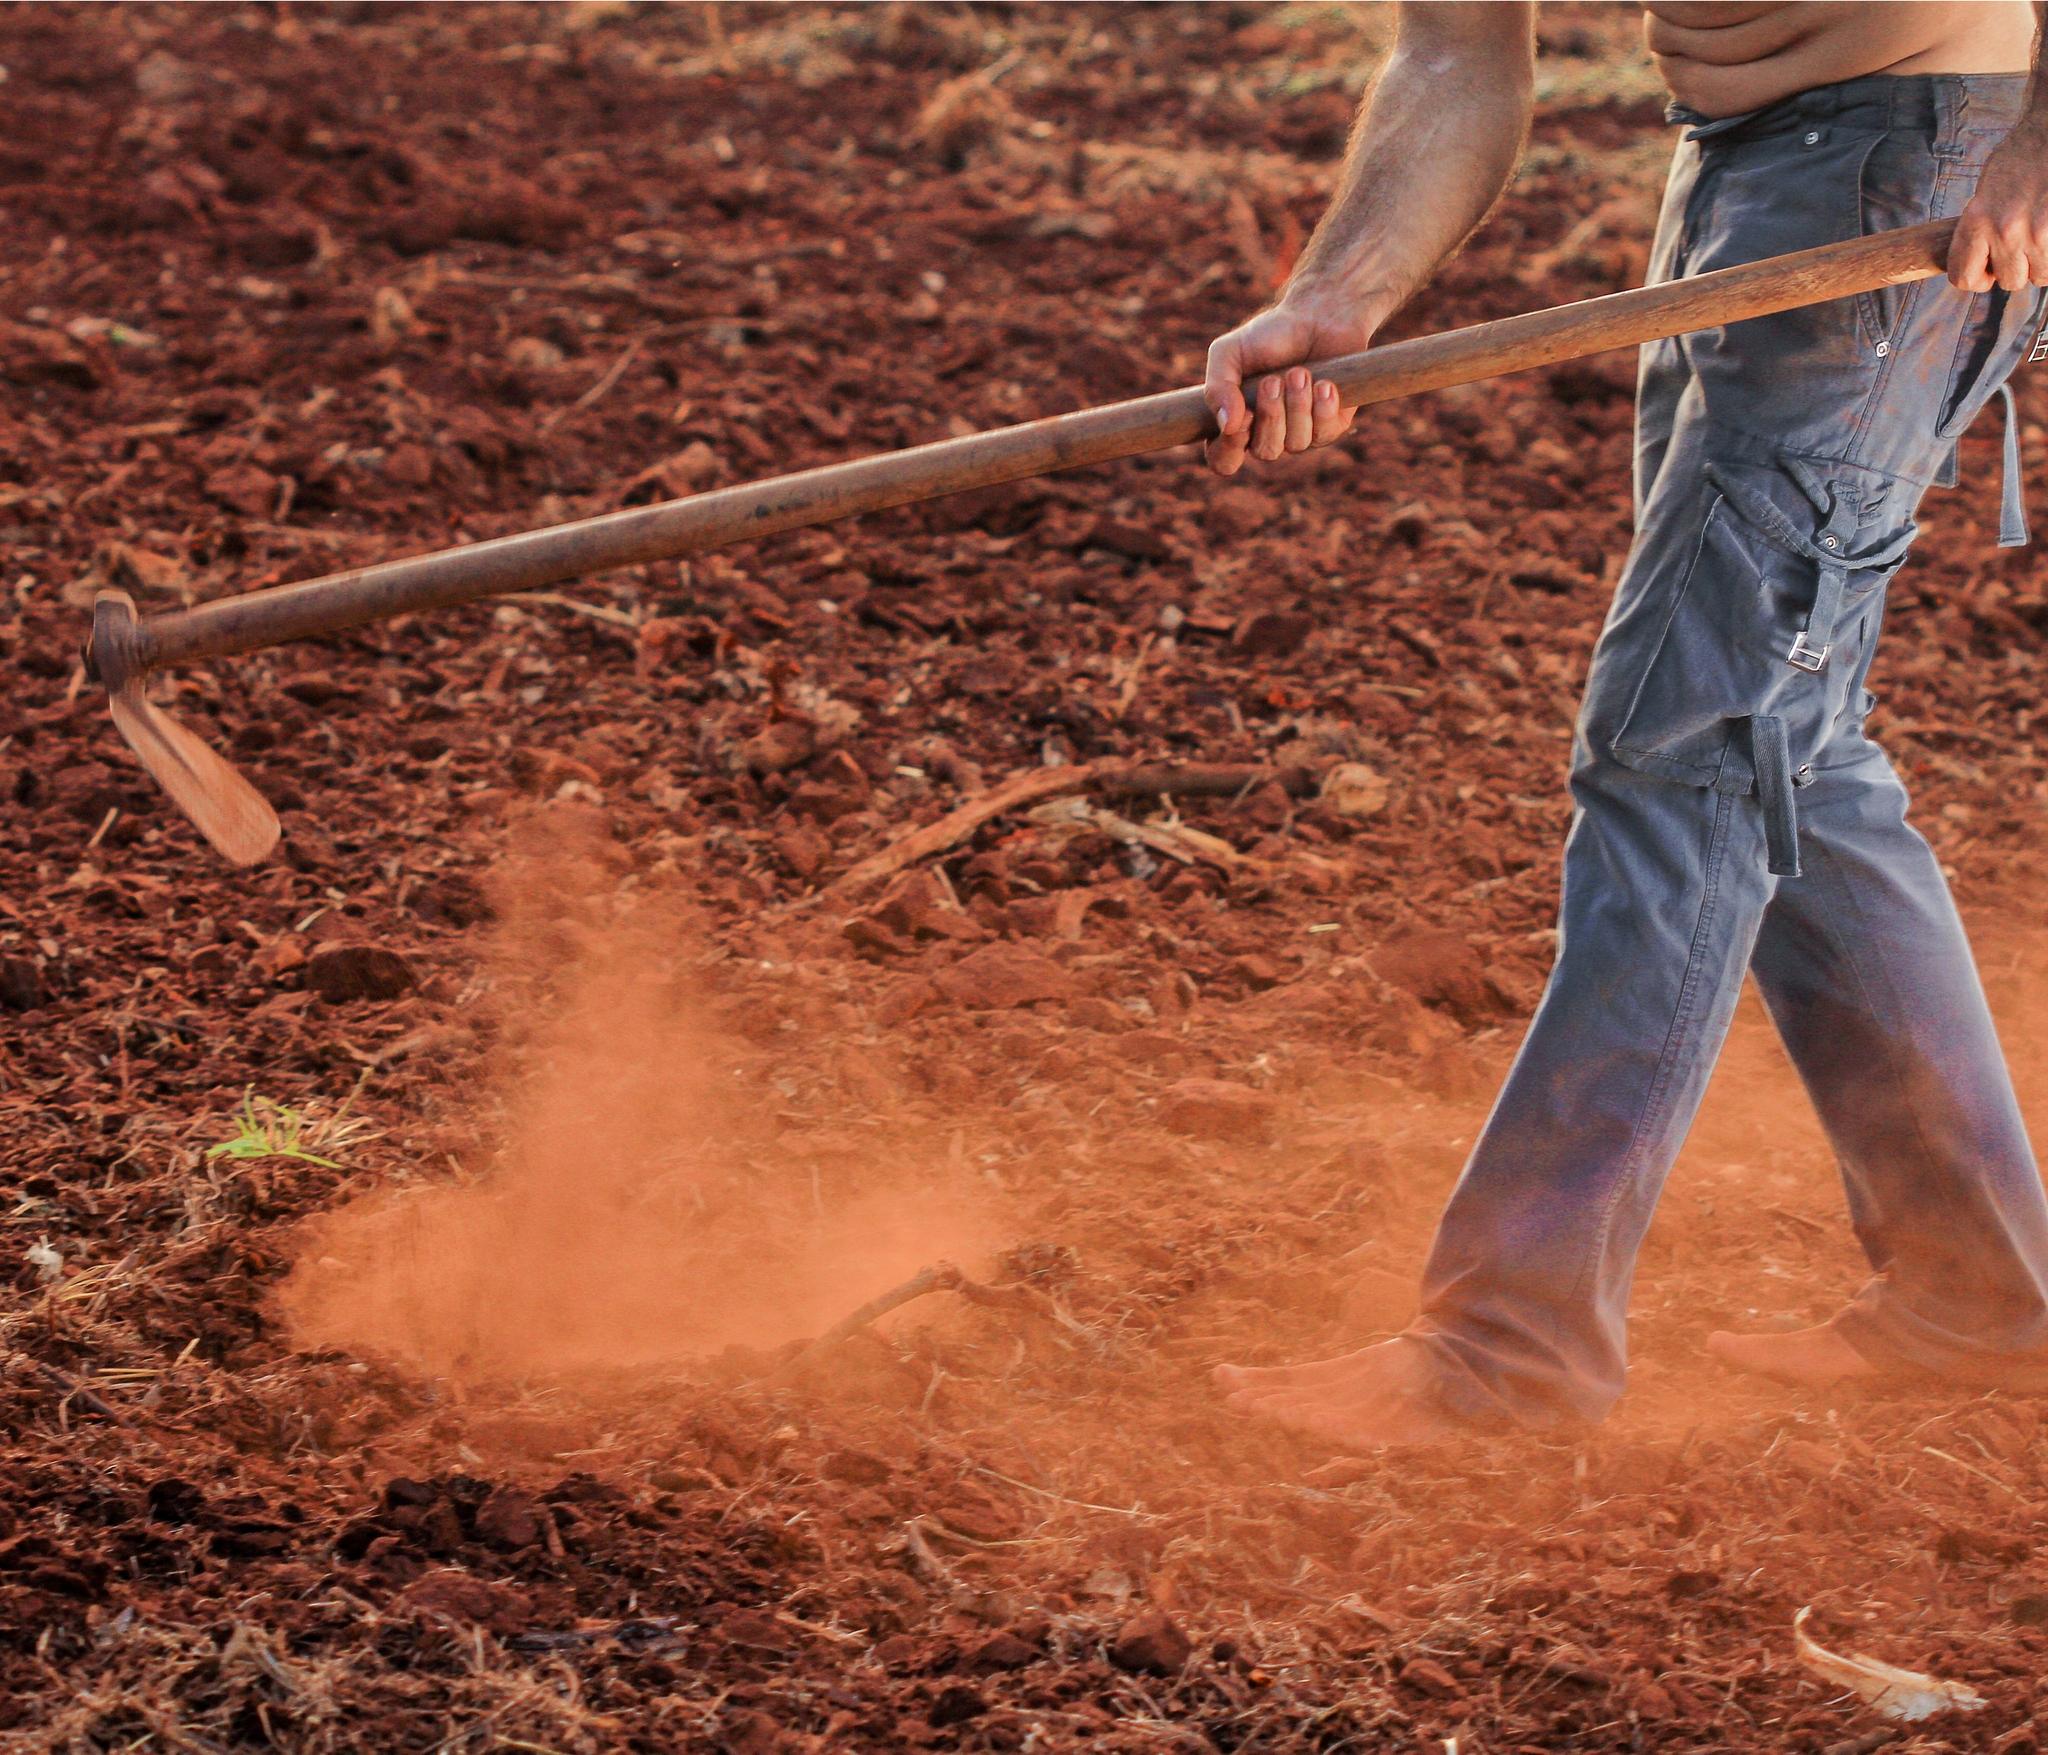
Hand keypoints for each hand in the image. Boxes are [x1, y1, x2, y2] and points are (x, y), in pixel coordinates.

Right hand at [1201, 298, 1385, 476]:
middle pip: (1265, 452)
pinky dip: (1323, 406)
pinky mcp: (1332, 426)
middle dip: (1271, 415)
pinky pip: (1325, 434)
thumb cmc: (1269, 336)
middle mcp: (1268, 434)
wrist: (1318, 316)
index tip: (1242, 417)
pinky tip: (1324, 383)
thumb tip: (1227, 425)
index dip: (1230, 449)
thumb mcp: (1229, 352)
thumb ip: (1217, 387)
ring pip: (1296, 444)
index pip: (1224, 460)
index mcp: (1237, 423)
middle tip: (1273, 380)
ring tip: (1300, 372)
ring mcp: (1301, 433)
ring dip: (1297, 405)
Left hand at [1949, 120, 2047, 292]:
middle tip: (2023, 243)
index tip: (1987, 270)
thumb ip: (1981, 227)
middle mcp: (2005, 231)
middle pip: (2008, 281)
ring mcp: (2038, 232)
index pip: (1963, 277)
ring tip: (2042, 235)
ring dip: (2041, 261)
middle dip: (2016, 267)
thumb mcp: (1986, 191)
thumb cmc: (2021, 156)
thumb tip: (1980, 261)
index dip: (1976, 279)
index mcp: (1977, 220)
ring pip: (2038, 276)